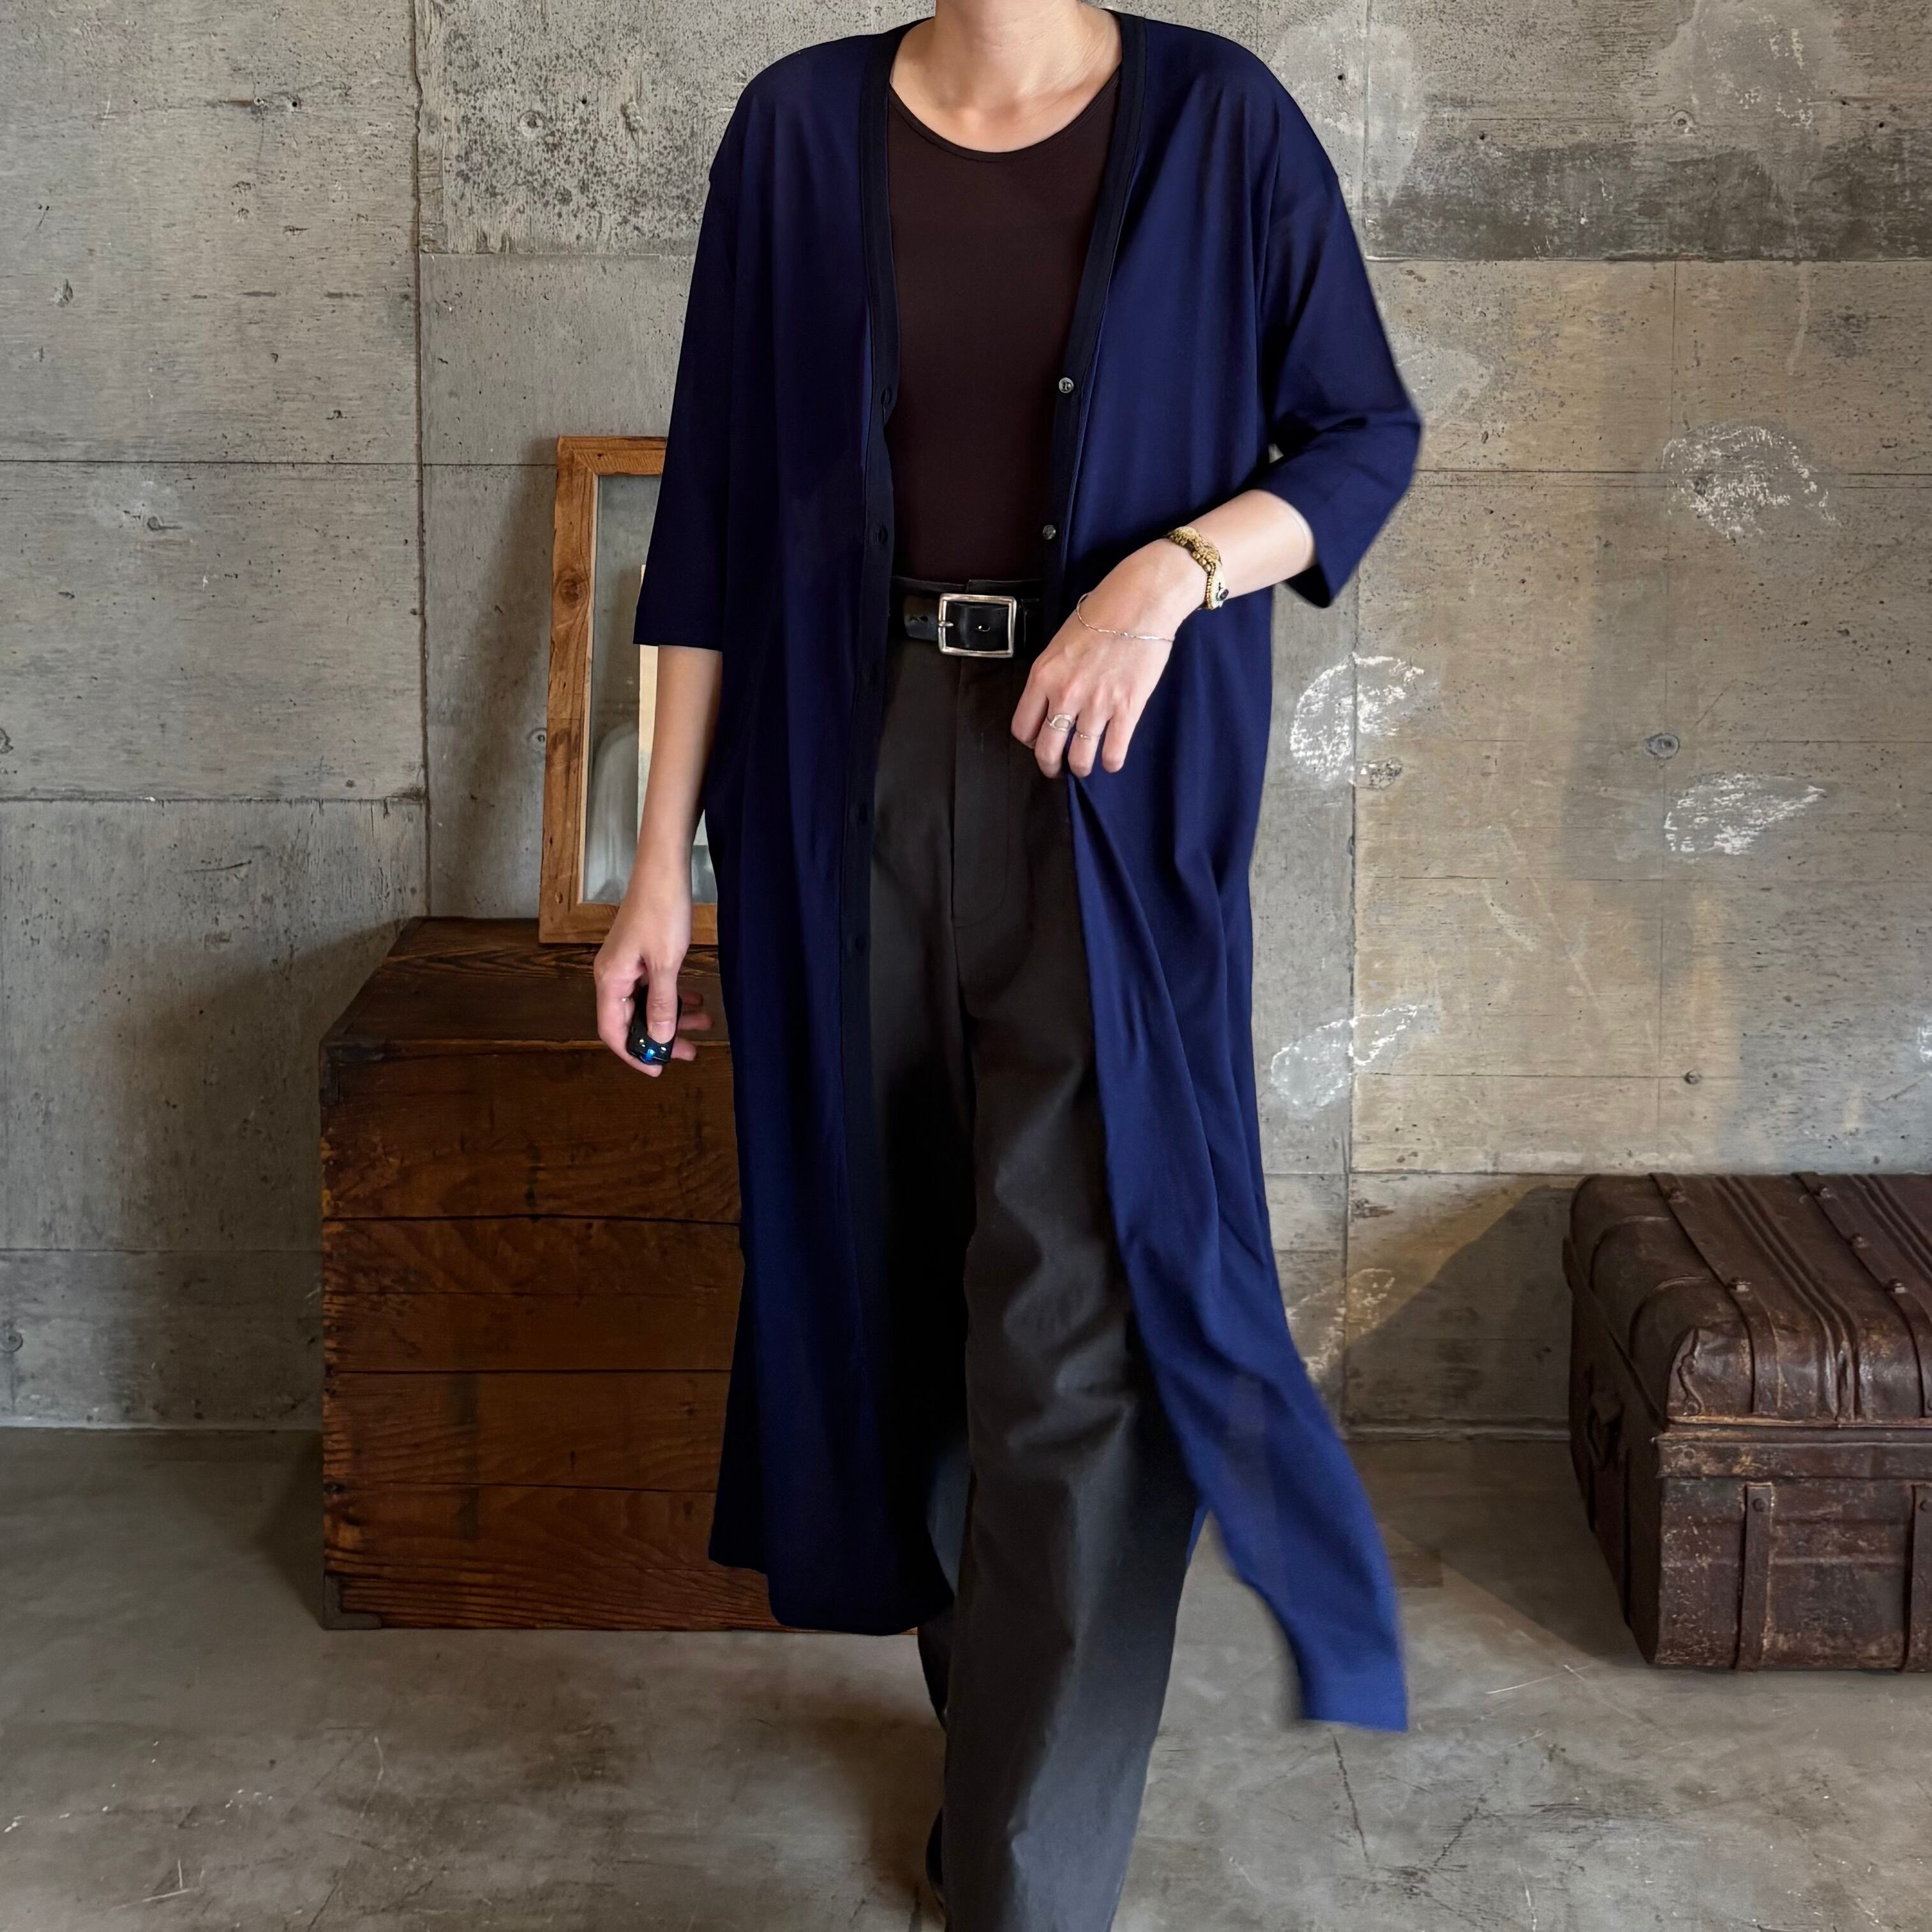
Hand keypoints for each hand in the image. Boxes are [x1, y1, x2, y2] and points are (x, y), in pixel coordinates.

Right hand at [594, 860, 712, 1075]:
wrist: (664, 870)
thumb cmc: (661, 911)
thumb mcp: (666, 963)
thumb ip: (663, 1003)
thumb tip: (660, 1039)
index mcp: (610, 980)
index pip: (612, 1031)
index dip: (633, 1054)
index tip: (657, 1069)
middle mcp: (613, 975)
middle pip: (631, 1020)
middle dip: (659, 1038)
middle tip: (688, 1052)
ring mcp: (627, 965)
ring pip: (647, 1004)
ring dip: (673, 1017)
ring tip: (703, 1024)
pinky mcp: (641, 955)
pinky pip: (654, 986)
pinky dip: (674, 997)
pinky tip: (697, 1000)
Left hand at [1011, 541, 1201, 776]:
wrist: (1141, 601)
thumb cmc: (1101, 613)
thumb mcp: (1060, 643)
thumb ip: (1052, 675)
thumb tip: (1051, 701)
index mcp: (1043, 676)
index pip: (1022, 728)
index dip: (1030, 740)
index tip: (1039, 740)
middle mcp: (1064, 695)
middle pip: (1046, 750)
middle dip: (1050, 765)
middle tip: (1058, 767)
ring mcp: (1096, 705)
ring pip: (1080, 759)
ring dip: (1081, 768)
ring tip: (1086, 766)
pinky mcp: (1127, 709)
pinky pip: (1113, 752)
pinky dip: (1111, 763)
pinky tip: (1111, 760)